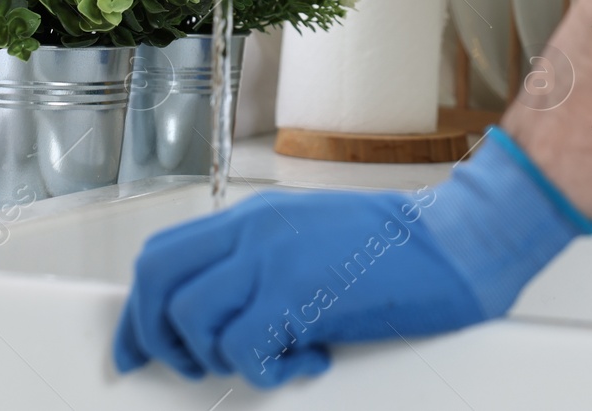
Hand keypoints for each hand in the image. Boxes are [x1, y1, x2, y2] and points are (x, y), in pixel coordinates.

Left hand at [113, 128, 591, 387]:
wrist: (457, 241)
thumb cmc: (395, 250)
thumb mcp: (309, 241)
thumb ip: (259, 265)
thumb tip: (216, 314)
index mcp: (253, 219)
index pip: (162, 257)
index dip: (138, 310)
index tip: (134, 349)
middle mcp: (254, 231)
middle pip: (157, 283)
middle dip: (158, 337)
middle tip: (193, 366)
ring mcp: (274, 257)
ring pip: (193, 320)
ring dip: (220, 358)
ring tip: (267, 360)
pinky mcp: (300, 291)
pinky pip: (246, 348)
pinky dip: (268, 372)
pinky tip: (306, 361)